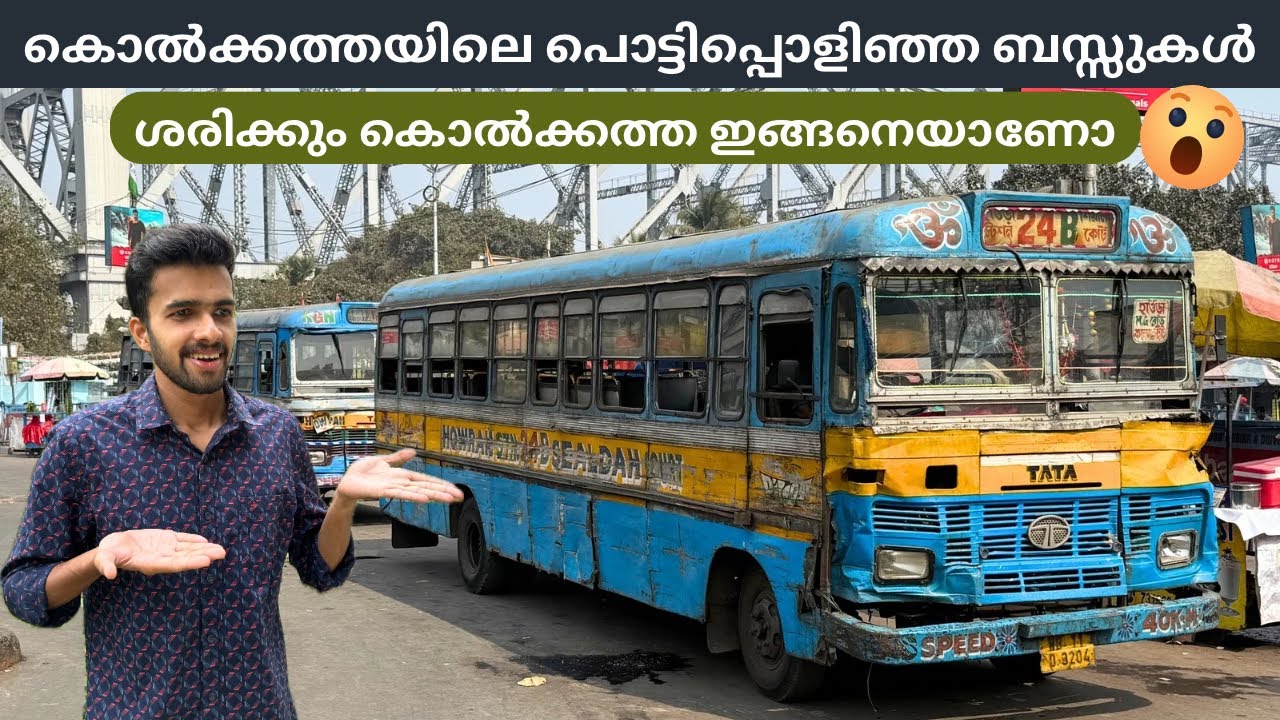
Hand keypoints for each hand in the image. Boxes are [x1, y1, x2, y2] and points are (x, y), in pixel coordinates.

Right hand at [95, 529, 226, 579]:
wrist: (111, 548)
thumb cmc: (107, 554)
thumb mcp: (104, 558)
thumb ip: (106, 565)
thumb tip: (109, 575)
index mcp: (150, 564)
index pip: (173, 564)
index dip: (189, 562)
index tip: (206, 561)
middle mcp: (161, 558)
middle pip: (186, 557)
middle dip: (204, 555)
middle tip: (222, 554)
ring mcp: (164, 549)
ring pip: (188, 549)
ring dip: (204, 549)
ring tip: (221, 550)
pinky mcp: (164, 539)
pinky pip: (182, 540)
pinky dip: (194, 540)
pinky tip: (206, 541)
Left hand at [335, 448, 464, 504]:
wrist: (347, 481)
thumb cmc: (362, 473)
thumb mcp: (383, 460)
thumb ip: (399, 457)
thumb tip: (413, 451)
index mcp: (403, 476)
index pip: (426, 480)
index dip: (441, 485)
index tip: (455, 490)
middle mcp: (401, 484)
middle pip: (426, 487)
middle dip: (443, 492)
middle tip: (459, 497)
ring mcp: (393, 488)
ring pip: (418, 492)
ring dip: (434, 495)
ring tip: (448, 499)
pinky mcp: (383, 491)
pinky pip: (401, 494)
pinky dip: (413, 496)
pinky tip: (424, 498)